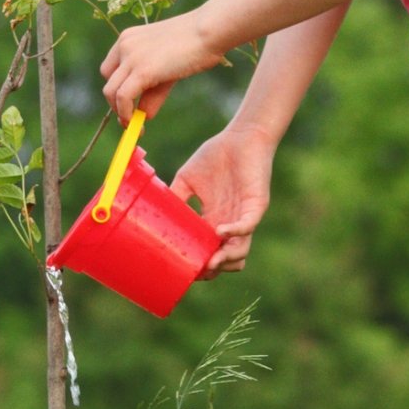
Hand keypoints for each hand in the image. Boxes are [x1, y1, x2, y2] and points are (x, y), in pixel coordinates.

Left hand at [100, 12, 223, 121]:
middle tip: (130, 118)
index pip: (111, 69)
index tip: (129, 104)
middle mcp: (124, 45)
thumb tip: (144, 116)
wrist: (210, 30)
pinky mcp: (142, 70)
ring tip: (134, 125)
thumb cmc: (197, 46)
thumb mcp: (168, 68)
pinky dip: (126, 114)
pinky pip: (123, 98)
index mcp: (129, 38)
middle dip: (116, 103)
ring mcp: (131, 57)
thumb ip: (153, 91)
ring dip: (121, 113)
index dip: (117, 89)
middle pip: (108, 81)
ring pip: (111, 92)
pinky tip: (138, 124)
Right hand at [172, 126, 277, 274]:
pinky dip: (234, 232)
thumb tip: (153, 211)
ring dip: (225, 261)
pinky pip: (247, 226)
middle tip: (197, 271)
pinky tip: (219, 231)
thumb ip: (175, 196)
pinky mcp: (255, 206)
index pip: (208, 252)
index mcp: (213, 221)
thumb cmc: (216, 156)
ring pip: (240, 251)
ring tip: (210, 262)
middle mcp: (229, 224)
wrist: (241, 137)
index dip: (198, 265)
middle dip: (212, 270)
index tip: (182, 270)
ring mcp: (243, 217)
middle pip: (225, 260)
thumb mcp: (187, 179)